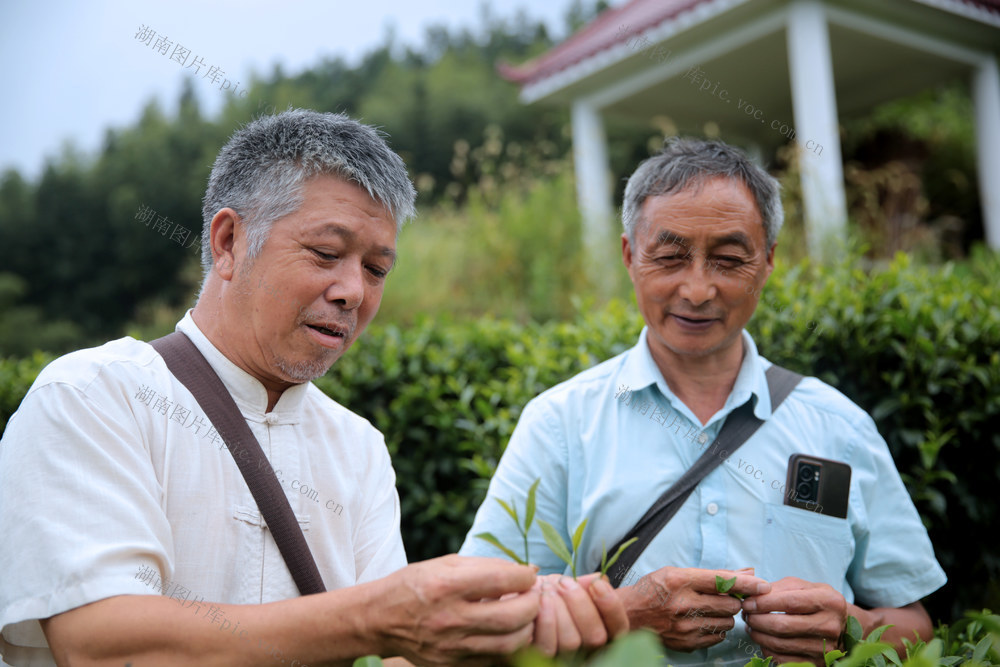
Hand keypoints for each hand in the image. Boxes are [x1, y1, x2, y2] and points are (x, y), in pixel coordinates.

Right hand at [369, 555, 539, 665]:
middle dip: (533, 603)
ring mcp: (451, 646)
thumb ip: (487, 566)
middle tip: (534, 595)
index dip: (525, 576)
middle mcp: (449, 618)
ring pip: (510, 644)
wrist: (379, 619)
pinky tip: (507, 632)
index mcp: (446, 585)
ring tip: (524, 615)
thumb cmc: (415, 584)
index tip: (529, 574)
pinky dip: (508, 646)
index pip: (501, 580)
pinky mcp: (452, 665)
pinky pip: (494, 660)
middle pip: (512, 616)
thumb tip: (527, 571)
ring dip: (527, 628)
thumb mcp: (445, 563)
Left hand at [532, 573, 628, 655]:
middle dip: (580, 604)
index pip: (619, 628)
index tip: (597, 583)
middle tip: (564, 582)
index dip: (611, 606)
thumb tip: (597, 579)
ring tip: (548, 589)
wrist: (517, 603)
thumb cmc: (548, 594)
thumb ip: (585, 584)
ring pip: (571, 641)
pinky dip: (545, 620)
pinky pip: (547, 647)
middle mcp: (587, 651)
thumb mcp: (569, 586)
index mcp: (601, 631)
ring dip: (560, 609)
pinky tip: (538, 600)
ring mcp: (565, 659)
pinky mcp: (540, 660)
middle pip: (596, 637)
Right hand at [619, 567, 769, 651]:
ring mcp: (685, 627)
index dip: (747, 584)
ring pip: (727, 623)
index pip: (722, 581)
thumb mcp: (677, 573)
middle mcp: (683, 604)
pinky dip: (716, 630)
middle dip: (732, 601)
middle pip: (730, 604)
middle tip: (724, 597)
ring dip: (725, 616)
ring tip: (710, 610)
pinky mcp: (686, 643)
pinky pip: (717, 638)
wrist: (628, 616)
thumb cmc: (652, 590)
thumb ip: (713, 574)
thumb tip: (748, 573)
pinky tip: (703, 622)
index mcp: (680, 581)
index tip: (764, 585)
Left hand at [742, 576, 847, 665]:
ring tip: (750, 625)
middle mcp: (830, 626)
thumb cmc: (817, 602)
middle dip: (757, 620)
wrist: (842, 626)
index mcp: (829, 601)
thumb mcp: (804, 586)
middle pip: (783, 626)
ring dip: (758, 634)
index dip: (764, 603)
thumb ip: (780, 588)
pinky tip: (762, 638)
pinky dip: (766, 648)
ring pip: (780, 644)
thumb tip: (753, 595)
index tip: (747, 602)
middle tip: (745, 614)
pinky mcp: (817, 663)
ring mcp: (825, 648)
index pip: (790, 602)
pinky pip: (782, 659)